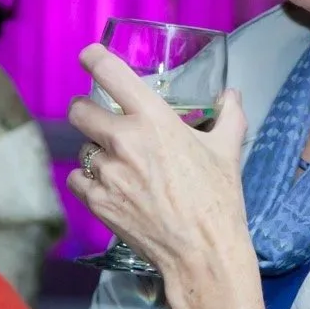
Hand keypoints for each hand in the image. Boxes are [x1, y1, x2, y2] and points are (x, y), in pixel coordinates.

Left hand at [67, 46, 267, 308]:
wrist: (202, 252)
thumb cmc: (217, 199)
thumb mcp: (227, 150)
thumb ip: (229, 115)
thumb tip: (232, 96)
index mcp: (153, 119)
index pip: (109, 72)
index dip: (93, 58)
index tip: (89, 56)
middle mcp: (123, 140)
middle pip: (80, 109)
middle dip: (88, 109)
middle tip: (102, 117)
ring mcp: (106, 173)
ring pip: (81, 146)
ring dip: (94, 148)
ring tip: (116, 160)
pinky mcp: (97, 201)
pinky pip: (78, 179)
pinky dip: (88, 179)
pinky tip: (108, 184)